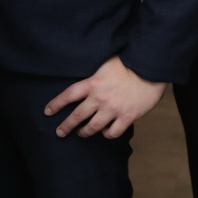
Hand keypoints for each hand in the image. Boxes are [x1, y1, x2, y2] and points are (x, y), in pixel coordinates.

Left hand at [45, 56, 165, 138]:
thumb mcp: (104, 65)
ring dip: (84, 132)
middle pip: (77, 116)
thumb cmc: (127, 64)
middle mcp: (100, 98)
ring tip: (81, 134)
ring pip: (93, 127)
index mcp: (92, 83)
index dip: (56, 104)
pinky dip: (107, 134)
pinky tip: (105, 132)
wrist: (149, 69)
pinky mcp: (127, 117)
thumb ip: (93, 76)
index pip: (68, 95)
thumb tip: (84, 84)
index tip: (48, 112)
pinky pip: (113, 132)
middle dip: (66, 126)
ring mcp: (113, 109)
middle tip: (59, 132)